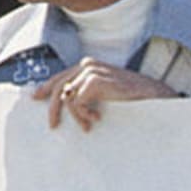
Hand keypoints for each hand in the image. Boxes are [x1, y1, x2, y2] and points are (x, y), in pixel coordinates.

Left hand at [35, 59, 177, 131]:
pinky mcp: (94, 81)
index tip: (36, 97)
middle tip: (53, 126)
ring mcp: (90, 71)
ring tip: (89, 124)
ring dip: (76, 116)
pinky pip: (76, 102)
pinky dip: (83, 114)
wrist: (155, 96)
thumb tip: (69, 101)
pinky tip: (97, 118)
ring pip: (67, 96)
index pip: (61, 75)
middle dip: (54, 108)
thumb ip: (89, 93)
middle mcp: (87, 65)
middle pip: (59, 86)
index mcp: (89, 66)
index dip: (46, 87)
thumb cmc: (135, 99)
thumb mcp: (108, 94)